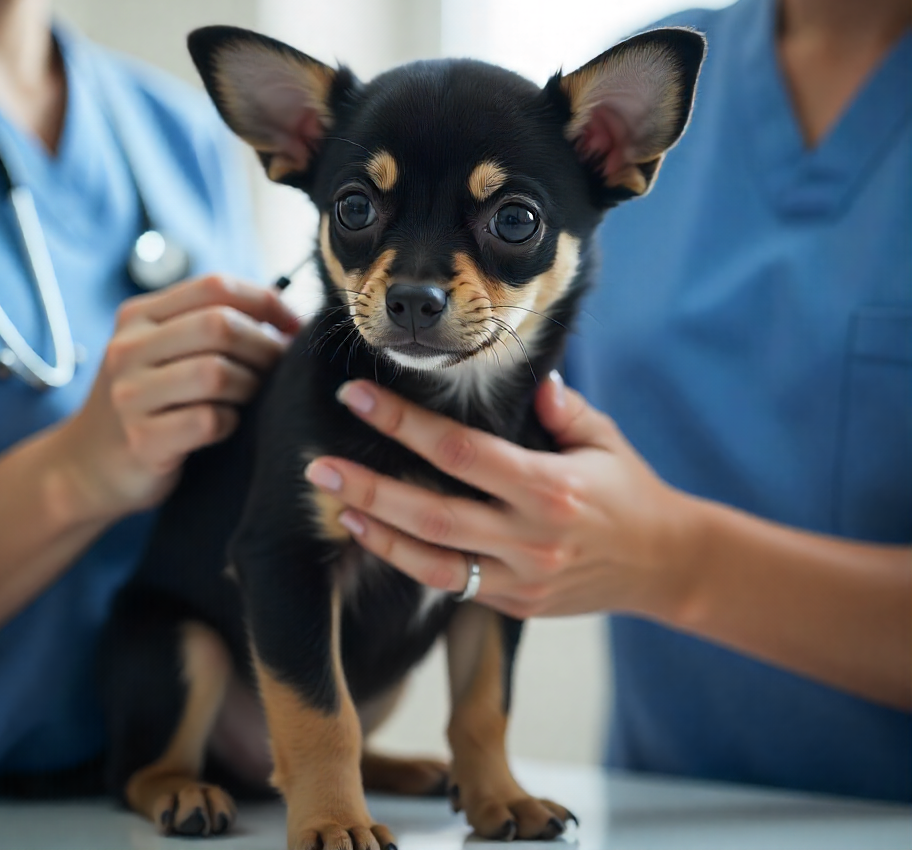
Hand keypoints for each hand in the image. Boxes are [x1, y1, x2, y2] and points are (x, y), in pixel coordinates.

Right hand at [59, 274, 299, 521]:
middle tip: (281, 368)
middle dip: (265, 346)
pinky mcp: (142, 440)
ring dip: (251, 386)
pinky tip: (226, 427)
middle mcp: (128, 348)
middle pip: (220, 325)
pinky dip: (230, 423)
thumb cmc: (147, 404)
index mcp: (139, 316)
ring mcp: (130, 395)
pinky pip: (208, 421)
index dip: (266, 301)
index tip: (294, 326)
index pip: (215, 286)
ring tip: (253, 397)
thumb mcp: (162, 352)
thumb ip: (208, 325)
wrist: (84, 469)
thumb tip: (288, 318)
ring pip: (217, 373)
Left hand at [304, 374, 698, 621]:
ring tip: (335, 502)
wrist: (666, 565)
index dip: (404, 423)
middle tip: (317, 464)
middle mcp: (531, 538)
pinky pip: (451, 585)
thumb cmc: (631, 490)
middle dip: (370, 487)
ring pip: (434, 561)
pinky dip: (408, 560)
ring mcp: (521, 579)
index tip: (358, 397)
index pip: (462, 452)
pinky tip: (375, 535)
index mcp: (551, 487)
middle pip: (434, 513)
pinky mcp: (514, 604)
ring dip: (378, 532)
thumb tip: (527, 378)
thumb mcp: (604, 438)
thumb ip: (563, 407)